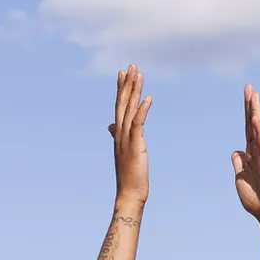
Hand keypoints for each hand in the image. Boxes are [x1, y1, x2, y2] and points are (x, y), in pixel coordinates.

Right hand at [109, 65, 150, 207]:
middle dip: (127, 83)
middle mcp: (119, 133)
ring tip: (138, 74)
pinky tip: (148, 98)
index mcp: (118, 133)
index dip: (120, 88)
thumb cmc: (129, 174)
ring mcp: (126, 138)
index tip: (122, 72)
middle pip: (122, 103)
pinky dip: (142, 110)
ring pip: (129, 109)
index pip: (118, 106)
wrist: (130, 193)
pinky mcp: (135, 145)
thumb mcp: (124, 151)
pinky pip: (138, 123)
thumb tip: (110, 126)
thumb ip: (118, 135)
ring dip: (134, 90)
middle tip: (131, 65)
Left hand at [232, 85, 259, 222]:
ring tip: (254, 94)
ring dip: (255, 111)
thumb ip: (239, 164)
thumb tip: (236, 151)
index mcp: (251, 155)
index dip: (246, 113)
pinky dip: (258, 130)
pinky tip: (254, 118)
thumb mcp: (240, 178)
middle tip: (249, 87)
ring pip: (258, 129)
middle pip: (253, 124)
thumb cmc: (256, 199)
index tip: (247, 97)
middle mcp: (258, 152)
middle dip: (251, 105)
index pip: (247, 130)